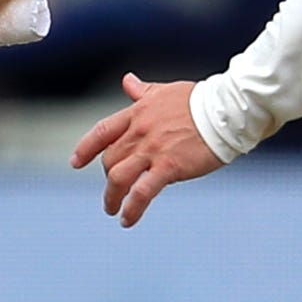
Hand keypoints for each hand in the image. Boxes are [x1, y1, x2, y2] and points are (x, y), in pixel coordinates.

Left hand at [72, 72, 221, 225]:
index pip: (102, 132)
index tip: (76, 162)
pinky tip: (127, 220)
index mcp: (137, 114)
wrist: (226, 110)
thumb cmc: (200, 100)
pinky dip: (131, 208)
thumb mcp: (165, 91)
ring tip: (113, 210)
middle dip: (107, 177)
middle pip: (109, 159)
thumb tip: (128, 81)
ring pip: (118, 177)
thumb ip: (142, 91)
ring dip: (112, 197)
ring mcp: (152, 150)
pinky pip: (142, 192)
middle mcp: (139, 132)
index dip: (86, 148)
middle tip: (114, 189)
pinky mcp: (168, 167)